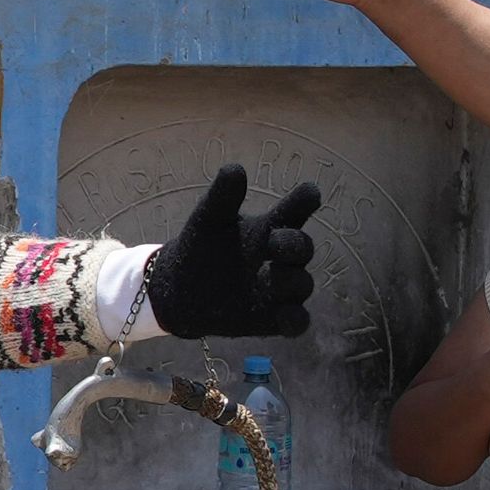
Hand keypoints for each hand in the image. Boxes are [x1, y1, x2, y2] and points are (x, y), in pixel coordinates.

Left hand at [143, 165, 322, 337]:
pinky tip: (284, 316)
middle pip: (303, 248)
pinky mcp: (274, 318)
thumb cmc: (200, 247)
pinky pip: (297, 322)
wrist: (179, 290)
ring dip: (290, 281)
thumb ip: (223, 196)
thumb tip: (235, 168)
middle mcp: (281, 258)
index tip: (310, 194)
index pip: (296, 211)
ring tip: (267, 277)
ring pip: (303, 284)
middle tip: (272, 243)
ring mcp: (280, 289)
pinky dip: (295, 320)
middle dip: (294, 245)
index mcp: (270, 228)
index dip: (305, 202)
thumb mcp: (208, 220)